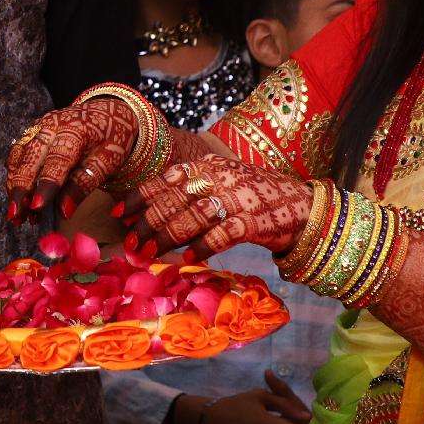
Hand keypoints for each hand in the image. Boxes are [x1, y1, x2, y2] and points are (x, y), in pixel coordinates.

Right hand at [5, 95, 137, 222]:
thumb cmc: (110, 140)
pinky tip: (19, 200)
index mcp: (75, 129)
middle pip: (30, 158)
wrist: (106, 113)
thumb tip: (63, 212)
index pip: (58, 160)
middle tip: (16, 217)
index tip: (37, 207)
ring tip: (17, 216)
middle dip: (20, 189)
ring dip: (14, 187)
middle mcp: (51, 125)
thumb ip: (85, 184)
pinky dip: (14, 178)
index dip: (46, 185)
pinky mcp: (30, 133)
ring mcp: (37, 127)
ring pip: (18, 158)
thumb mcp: (108, 161)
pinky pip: (16, 156)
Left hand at [130, 155, 310, 259]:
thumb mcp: (222, 178)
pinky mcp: (252, 222)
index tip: (120, 213)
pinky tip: (186, 257)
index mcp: (208, 166)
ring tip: (150, 253)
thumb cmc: (254, 195)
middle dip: (148, 224)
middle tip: (132, 243)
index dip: (140, 197)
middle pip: (174, 201)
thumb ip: (192, 187)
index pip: (166, 179)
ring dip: (167, 238)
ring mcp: (237, 199)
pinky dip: (200, 248)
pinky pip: (219, 236)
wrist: (302, 205)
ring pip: (191, 218)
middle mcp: (220, 179)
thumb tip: (151, 208)